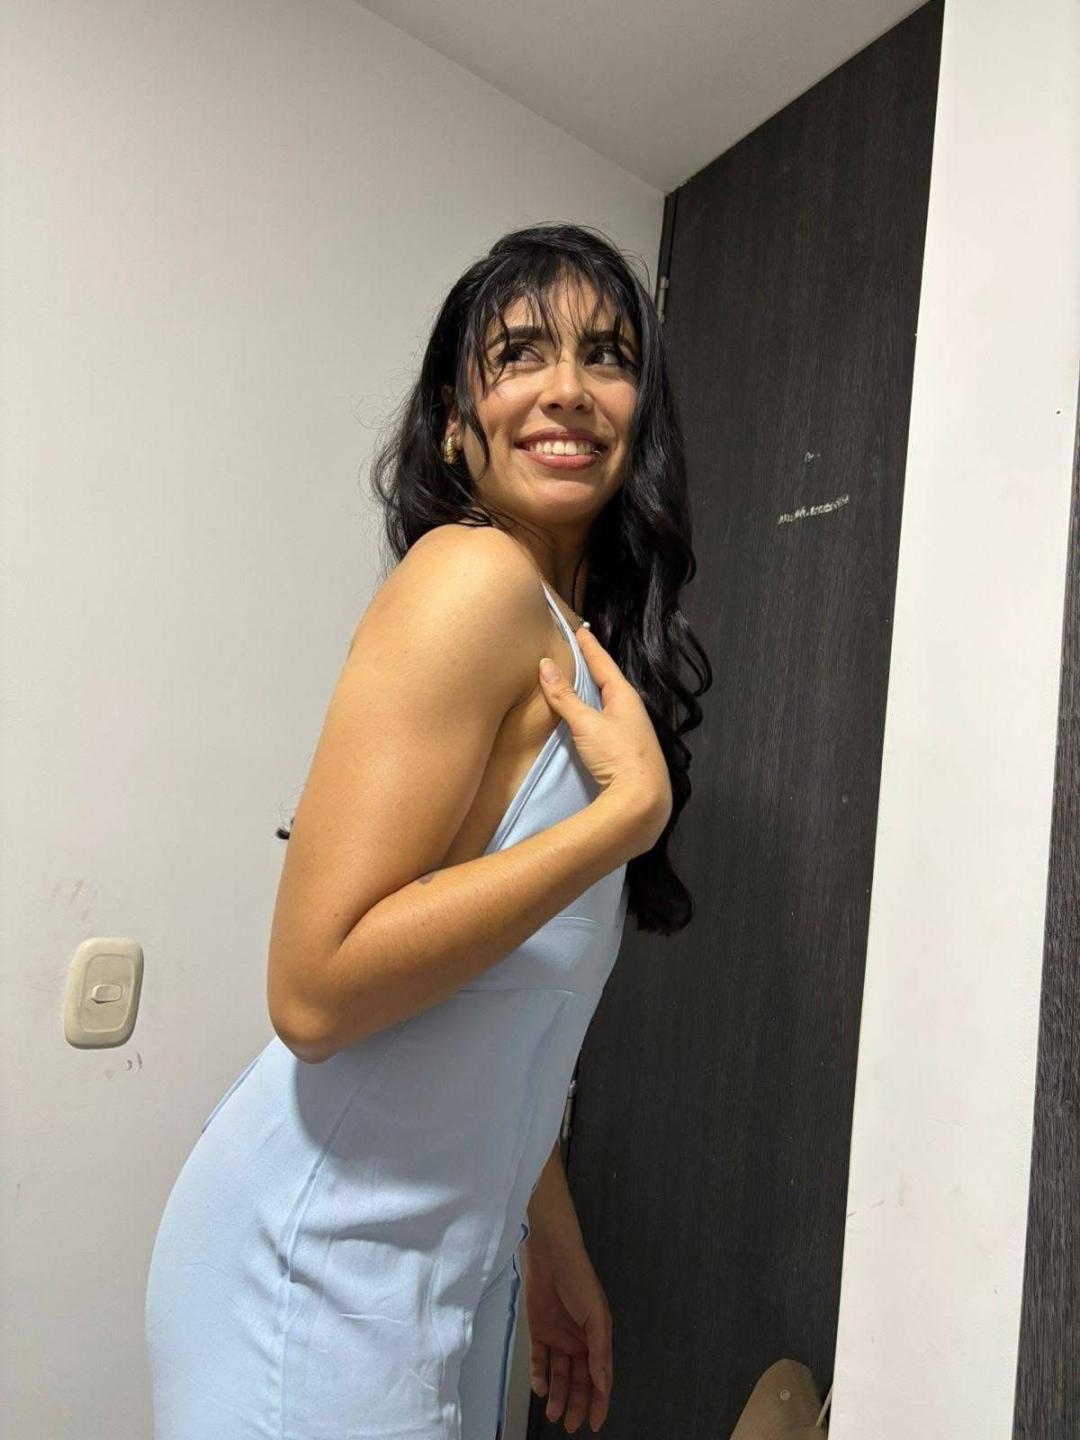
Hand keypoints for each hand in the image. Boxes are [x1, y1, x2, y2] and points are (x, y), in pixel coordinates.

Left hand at [520, 1231, 612, 1432]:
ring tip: (552, 1413)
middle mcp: (579, 1340)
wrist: (550, 1254)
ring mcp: (558, 1336)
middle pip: (580, 1380)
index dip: (599, 1402)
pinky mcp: (539, 1330)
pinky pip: (539, 1359)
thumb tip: (602, 1383)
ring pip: (559, 1374)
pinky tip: (539, 1386)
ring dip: (557, 1394)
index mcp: (597, 1338)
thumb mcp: (596, 1315)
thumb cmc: (579, 1279)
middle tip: (570, 1425)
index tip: (594, 1423)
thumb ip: (599, 1350)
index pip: (600, 1378)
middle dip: (576, 1403)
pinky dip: (539, 1374)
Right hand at [537, 627, 671, 854]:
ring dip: (596, 690)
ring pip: (611, 702)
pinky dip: (597, 710)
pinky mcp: (627, 750)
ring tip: (582, 680)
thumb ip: (565, 696)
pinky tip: (591, 717)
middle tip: (580, 650)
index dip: (590, 647)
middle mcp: (632, 710)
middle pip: (610, 681)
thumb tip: (545, 666)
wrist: (641, 798)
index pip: (604, 663)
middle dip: (595, 666)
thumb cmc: (617, 755)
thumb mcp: (586, 723)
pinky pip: (609, 720)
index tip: (580, 630)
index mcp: (625, 696)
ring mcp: (632, 731)